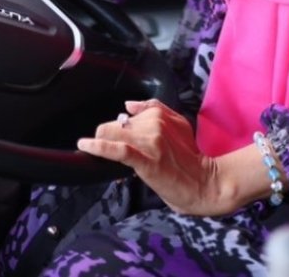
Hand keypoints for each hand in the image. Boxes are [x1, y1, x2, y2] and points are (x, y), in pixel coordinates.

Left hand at [78, 99, 223, 215]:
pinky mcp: (146, 160)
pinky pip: (117, 150)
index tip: (113, 139)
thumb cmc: (190, 157)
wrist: (203, 182)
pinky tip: (86, 145)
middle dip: (108, 136)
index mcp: (159, 114)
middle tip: (109, 150)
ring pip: (112, 134)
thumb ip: (155, 109)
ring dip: (100, 142)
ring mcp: (150, 142)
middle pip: (114, 124)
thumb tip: (128, 105)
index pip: (125, 115)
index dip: (117, 129)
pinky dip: (99, 147)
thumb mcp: (179, 124)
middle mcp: (154, 124)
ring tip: (91, 148)